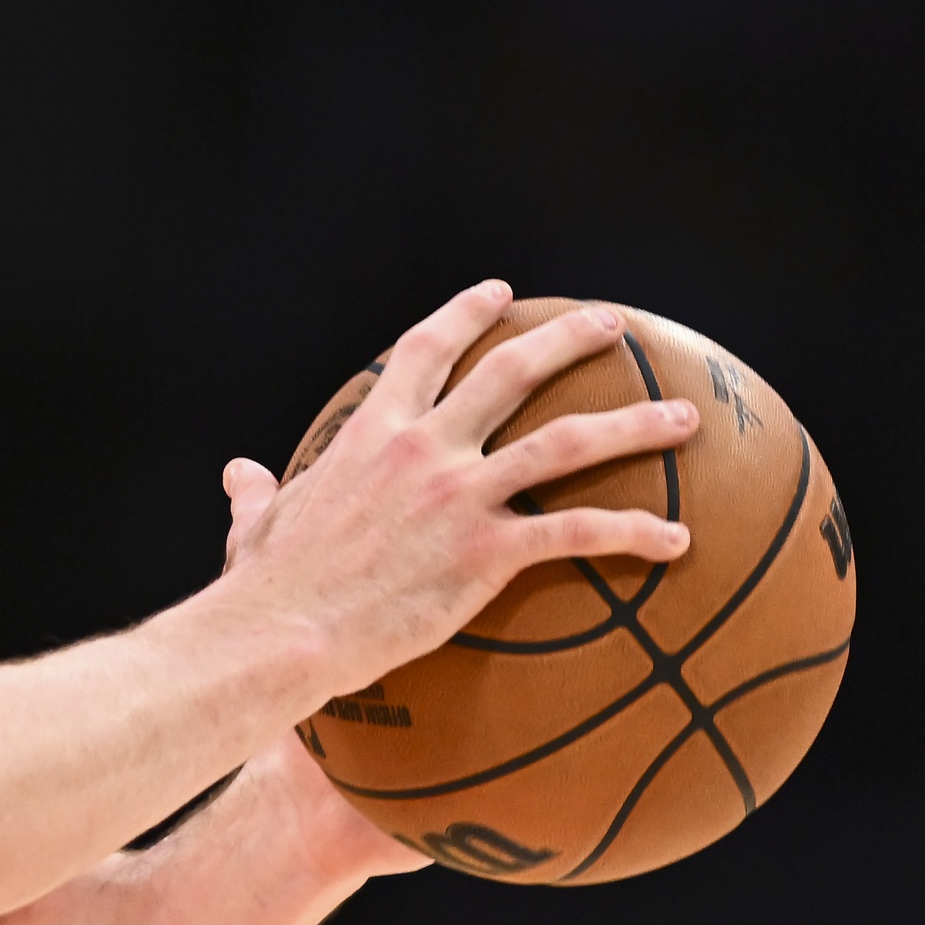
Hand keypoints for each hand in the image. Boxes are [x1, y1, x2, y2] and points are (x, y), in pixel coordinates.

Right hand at [215, 282, 693, 697]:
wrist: (281, 631)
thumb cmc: (264, 589)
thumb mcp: (255, 526)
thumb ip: (257, 494)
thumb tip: (238, 474)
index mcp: (372, 433)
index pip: (425, 350)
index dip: (466, 314)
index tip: (500, 292)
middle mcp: (425, 447)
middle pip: (513, 370)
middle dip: (569, 339)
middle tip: (611, 326)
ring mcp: (460, 495)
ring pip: (568, 440)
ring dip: (634, 424)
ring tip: (685, 417)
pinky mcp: (486, 552)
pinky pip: (578, 532)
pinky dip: (634, 531)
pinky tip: (678, 539)